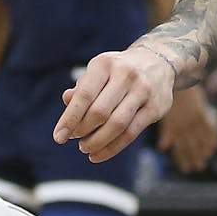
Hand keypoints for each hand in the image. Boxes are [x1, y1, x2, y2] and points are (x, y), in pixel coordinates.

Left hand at [54, 45, 174, 162]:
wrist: (158, 61)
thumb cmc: (118, 71)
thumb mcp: (98, 71)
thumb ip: (82, 88)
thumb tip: (67, 101)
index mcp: (105, 64)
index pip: (84, 95)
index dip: (70, 118)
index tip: (59, 137)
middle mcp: (126, 74)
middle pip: (100, 112)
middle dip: (83, 131)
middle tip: (75, 139)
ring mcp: (143, 91)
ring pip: (117, 125)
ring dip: (97, 142)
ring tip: (85, 148)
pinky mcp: (156, 107)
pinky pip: (131, 133)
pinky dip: (113, 147)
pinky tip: (99, 154)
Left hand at [157, 86, 216, 172]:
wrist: (176, 79)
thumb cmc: (169, 96)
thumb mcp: (165, 114)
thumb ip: (166, 131)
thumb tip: (163, 147)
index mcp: (173, 126)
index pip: (179, 146)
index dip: (183, 158)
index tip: (187, 168)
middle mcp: (183, 125)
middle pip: (190, 145)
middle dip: (194, 157)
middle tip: (198, 167)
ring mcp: (193, 119)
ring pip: (200, 138)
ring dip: (204, 150)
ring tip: (207, 158)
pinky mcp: (201, 112)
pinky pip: (209, 127)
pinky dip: (212, 136)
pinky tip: (215, 144)